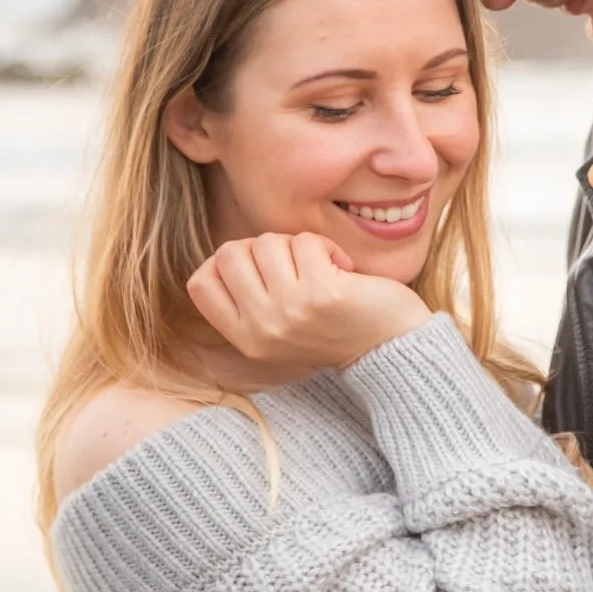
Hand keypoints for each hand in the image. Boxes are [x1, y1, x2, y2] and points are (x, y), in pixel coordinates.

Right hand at [187, 231, 429, 372]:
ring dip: (297, 244)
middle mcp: (262, 329)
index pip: (200, 284)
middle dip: (263, 246)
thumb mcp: (280, 327)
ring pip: (266, 242)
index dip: (223, 263)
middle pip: (229, 254)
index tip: (260, 268)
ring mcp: (289, 311)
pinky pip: (305, 241)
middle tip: (294, 264)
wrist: (393, 350)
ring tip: (320, 267)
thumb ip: (250, 298)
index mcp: (246, 339)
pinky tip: (342, 269)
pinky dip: (326, 246)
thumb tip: (228, 252)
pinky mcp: (320, 294)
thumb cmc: (337, 327)